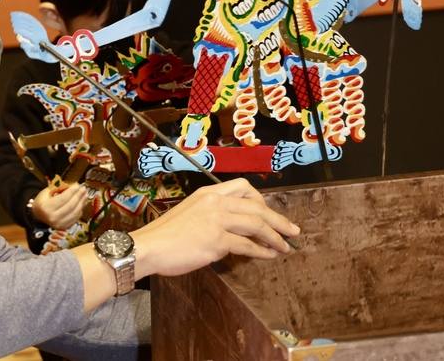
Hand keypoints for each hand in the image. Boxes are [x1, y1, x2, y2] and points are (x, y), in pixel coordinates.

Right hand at [31, 184, 87, 229]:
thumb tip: (74, 185)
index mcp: (46, 208)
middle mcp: (52, 218)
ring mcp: (59, 224)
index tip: (77, 185)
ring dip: (82, 202)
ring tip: (85, 195)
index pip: (63, 198)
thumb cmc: (43, 201)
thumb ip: (60, 188)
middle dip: (79, 196)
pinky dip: (80, 210)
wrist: (38, 214)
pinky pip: (76, 218)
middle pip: (71, 206)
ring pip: (75, 213)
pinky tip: (82, 203)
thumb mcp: (47, 191)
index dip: (72, 191)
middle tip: (83, 188)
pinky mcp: (64, 227)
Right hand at [131, 178, 299, 277]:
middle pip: (256, 207)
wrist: (150, 246)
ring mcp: (217, 220)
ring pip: (257, 224)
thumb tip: (232, 229)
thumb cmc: (166, 234)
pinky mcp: (217, 240)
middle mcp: (215, 202)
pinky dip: (262, 251)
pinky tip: (269, 255)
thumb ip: (211, 214)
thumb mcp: (190, 212)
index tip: (268, 213)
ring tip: (285, 246)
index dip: (261, 200)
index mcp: (208, 193)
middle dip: (278, 219)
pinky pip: (247, 245)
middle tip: (293, 230)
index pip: (243, 187)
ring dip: (275, 236)